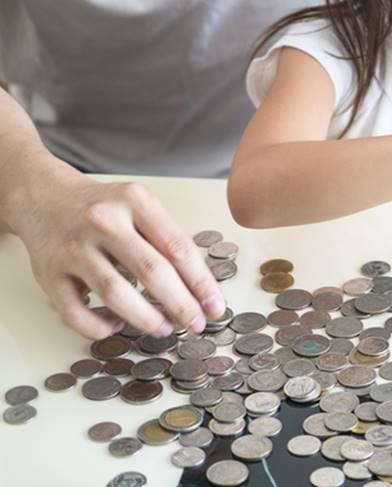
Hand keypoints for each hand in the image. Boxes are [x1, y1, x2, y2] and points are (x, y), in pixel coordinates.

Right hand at [11, 174, 225, 339]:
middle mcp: (104, 221)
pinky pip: (75, 311)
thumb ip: (165, 238)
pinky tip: (115, 326)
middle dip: (180, 304)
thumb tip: (199, 288)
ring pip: (115, 292)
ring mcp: (73, 248)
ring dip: (145, 318)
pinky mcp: (48, 273)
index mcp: (135, 202)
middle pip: (152, 270)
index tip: (215, 306)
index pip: (177, 247)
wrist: (43, 197)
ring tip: (165, 329)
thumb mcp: (139, 206)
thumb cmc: (103, 207)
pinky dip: (98, 326)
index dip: (200, 282)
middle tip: (196, 324)